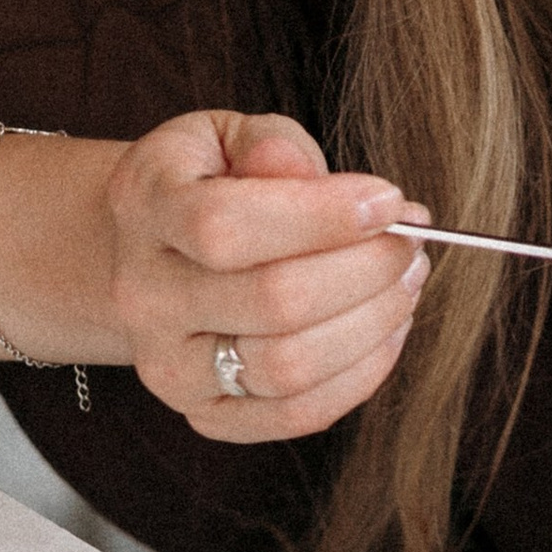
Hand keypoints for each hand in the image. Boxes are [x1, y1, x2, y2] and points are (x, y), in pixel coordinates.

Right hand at [104, 113, 430, 440]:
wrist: (159, 252)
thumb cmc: (213, 182)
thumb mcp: (231, 136)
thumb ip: (274, 147)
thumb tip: (308, 173)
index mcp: (143, 205)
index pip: (225, 225)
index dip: (321, 216)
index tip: (388, 200)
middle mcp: (141, 295)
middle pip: (272, 301)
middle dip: (367, 269)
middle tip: (410, 242)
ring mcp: (168, 365)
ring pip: (288, 366)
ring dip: (373, 322)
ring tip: (406, 280)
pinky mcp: (206, 415)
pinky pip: (296, 414)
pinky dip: (362, 374)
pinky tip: (388, 328)